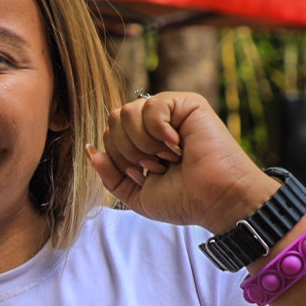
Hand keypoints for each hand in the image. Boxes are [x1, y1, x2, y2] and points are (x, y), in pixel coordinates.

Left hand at [86, 91, 280, 233]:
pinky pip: (152, 106)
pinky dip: (160, 132)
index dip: (118, 159)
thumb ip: (110, 174)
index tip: (143, 175)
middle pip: (114, 120)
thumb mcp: (135, 193)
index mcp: (143, 140)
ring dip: (143, 144)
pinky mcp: (188, 104)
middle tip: (155, 167)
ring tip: (168, 158)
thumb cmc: (183, 200)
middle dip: (128, 151)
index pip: (109, 133)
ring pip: (127, 113)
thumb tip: (91, 150)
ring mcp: (171, 112)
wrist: (215, 201)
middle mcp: (155, 123)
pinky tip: (177, 145)